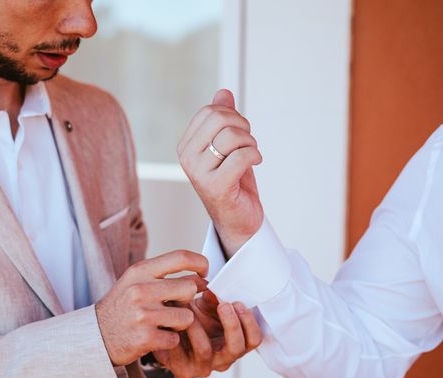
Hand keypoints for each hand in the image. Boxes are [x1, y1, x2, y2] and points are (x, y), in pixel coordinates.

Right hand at [95, 250, 207, 365]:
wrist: (95, 336)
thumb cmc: (122, 306)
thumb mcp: (135, 281)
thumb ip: (164, 275)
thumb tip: (201, 277)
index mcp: (140, 271)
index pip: (180, 257)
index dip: (200, 263)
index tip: (204, 273)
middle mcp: (141, 290)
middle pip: (189, 288)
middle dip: (188, 300)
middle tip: (176, 306)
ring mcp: (143, 314)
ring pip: (187, 317)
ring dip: (180, 323)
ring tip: (163, 323)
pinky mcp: (145, 337)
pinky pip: (176, 338)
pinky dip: (170, 341)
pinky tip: (156, 337)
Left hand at [153, 294, 262, 377]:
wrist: (169, 336)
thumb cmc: (193, 321)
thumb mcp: (205, 307)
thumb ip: (213, 300)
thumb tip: (215, 290)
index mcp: (235, 344)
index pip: (253, 339)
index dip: (249, 322)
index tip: (237, 302)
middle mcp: (224, 359)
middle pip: (236, 348)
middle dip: (231, 324)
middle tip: (224, 305)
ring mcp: (205, 367)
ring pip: (205, 349)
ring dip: (196, 325)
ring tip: (187, 307)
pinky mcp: (185, 371)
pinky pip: (181, 353)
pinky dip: (177, 333)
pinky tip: (172, 321)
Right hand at [178, 89, 263, 256]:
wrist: (239, 219)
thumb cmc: (234, 181)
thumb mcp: (229, 146)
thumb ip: (224, 120)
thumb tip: (223, 92)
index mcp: (186, 146)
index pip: (209, 112)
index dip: (232, 116)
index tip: (241, 132)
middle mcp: (187, 158)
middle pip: (219, 120)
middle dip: (242, 127)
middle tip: (249, 143)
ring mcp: (199, 173)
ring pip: (231, 137)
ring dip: (250, 143)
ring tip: (252, 155)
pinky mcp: (215, 186)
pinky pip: (241, 156)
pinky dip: (255, 155)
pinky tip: (256, 162)